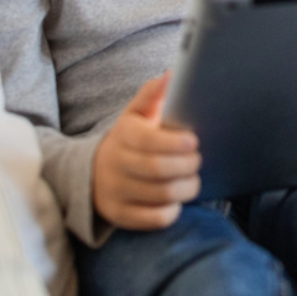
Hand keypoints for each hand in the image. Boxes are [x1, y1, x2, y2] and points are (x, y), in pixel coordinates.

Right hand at [93, 73, 201, 228]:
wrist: (97, 171)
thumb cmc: (132, 137)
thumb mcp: (137, 113)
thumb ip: (153, 94)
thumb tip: (172, 75)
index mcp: (122, 134)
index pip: (148, 140)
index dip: (174, 142)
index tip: (194, 140)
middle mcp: (115, 164)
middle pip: (157, 169)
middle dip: (186, 165)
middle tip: (199, 159)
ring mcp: (115, 192)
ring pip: (160, 195)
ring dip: (186, 186)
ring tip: (193, 177)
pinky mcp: (121, 216)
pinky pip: (155, 219)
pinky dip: (173, 209)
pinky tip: (177, 198)